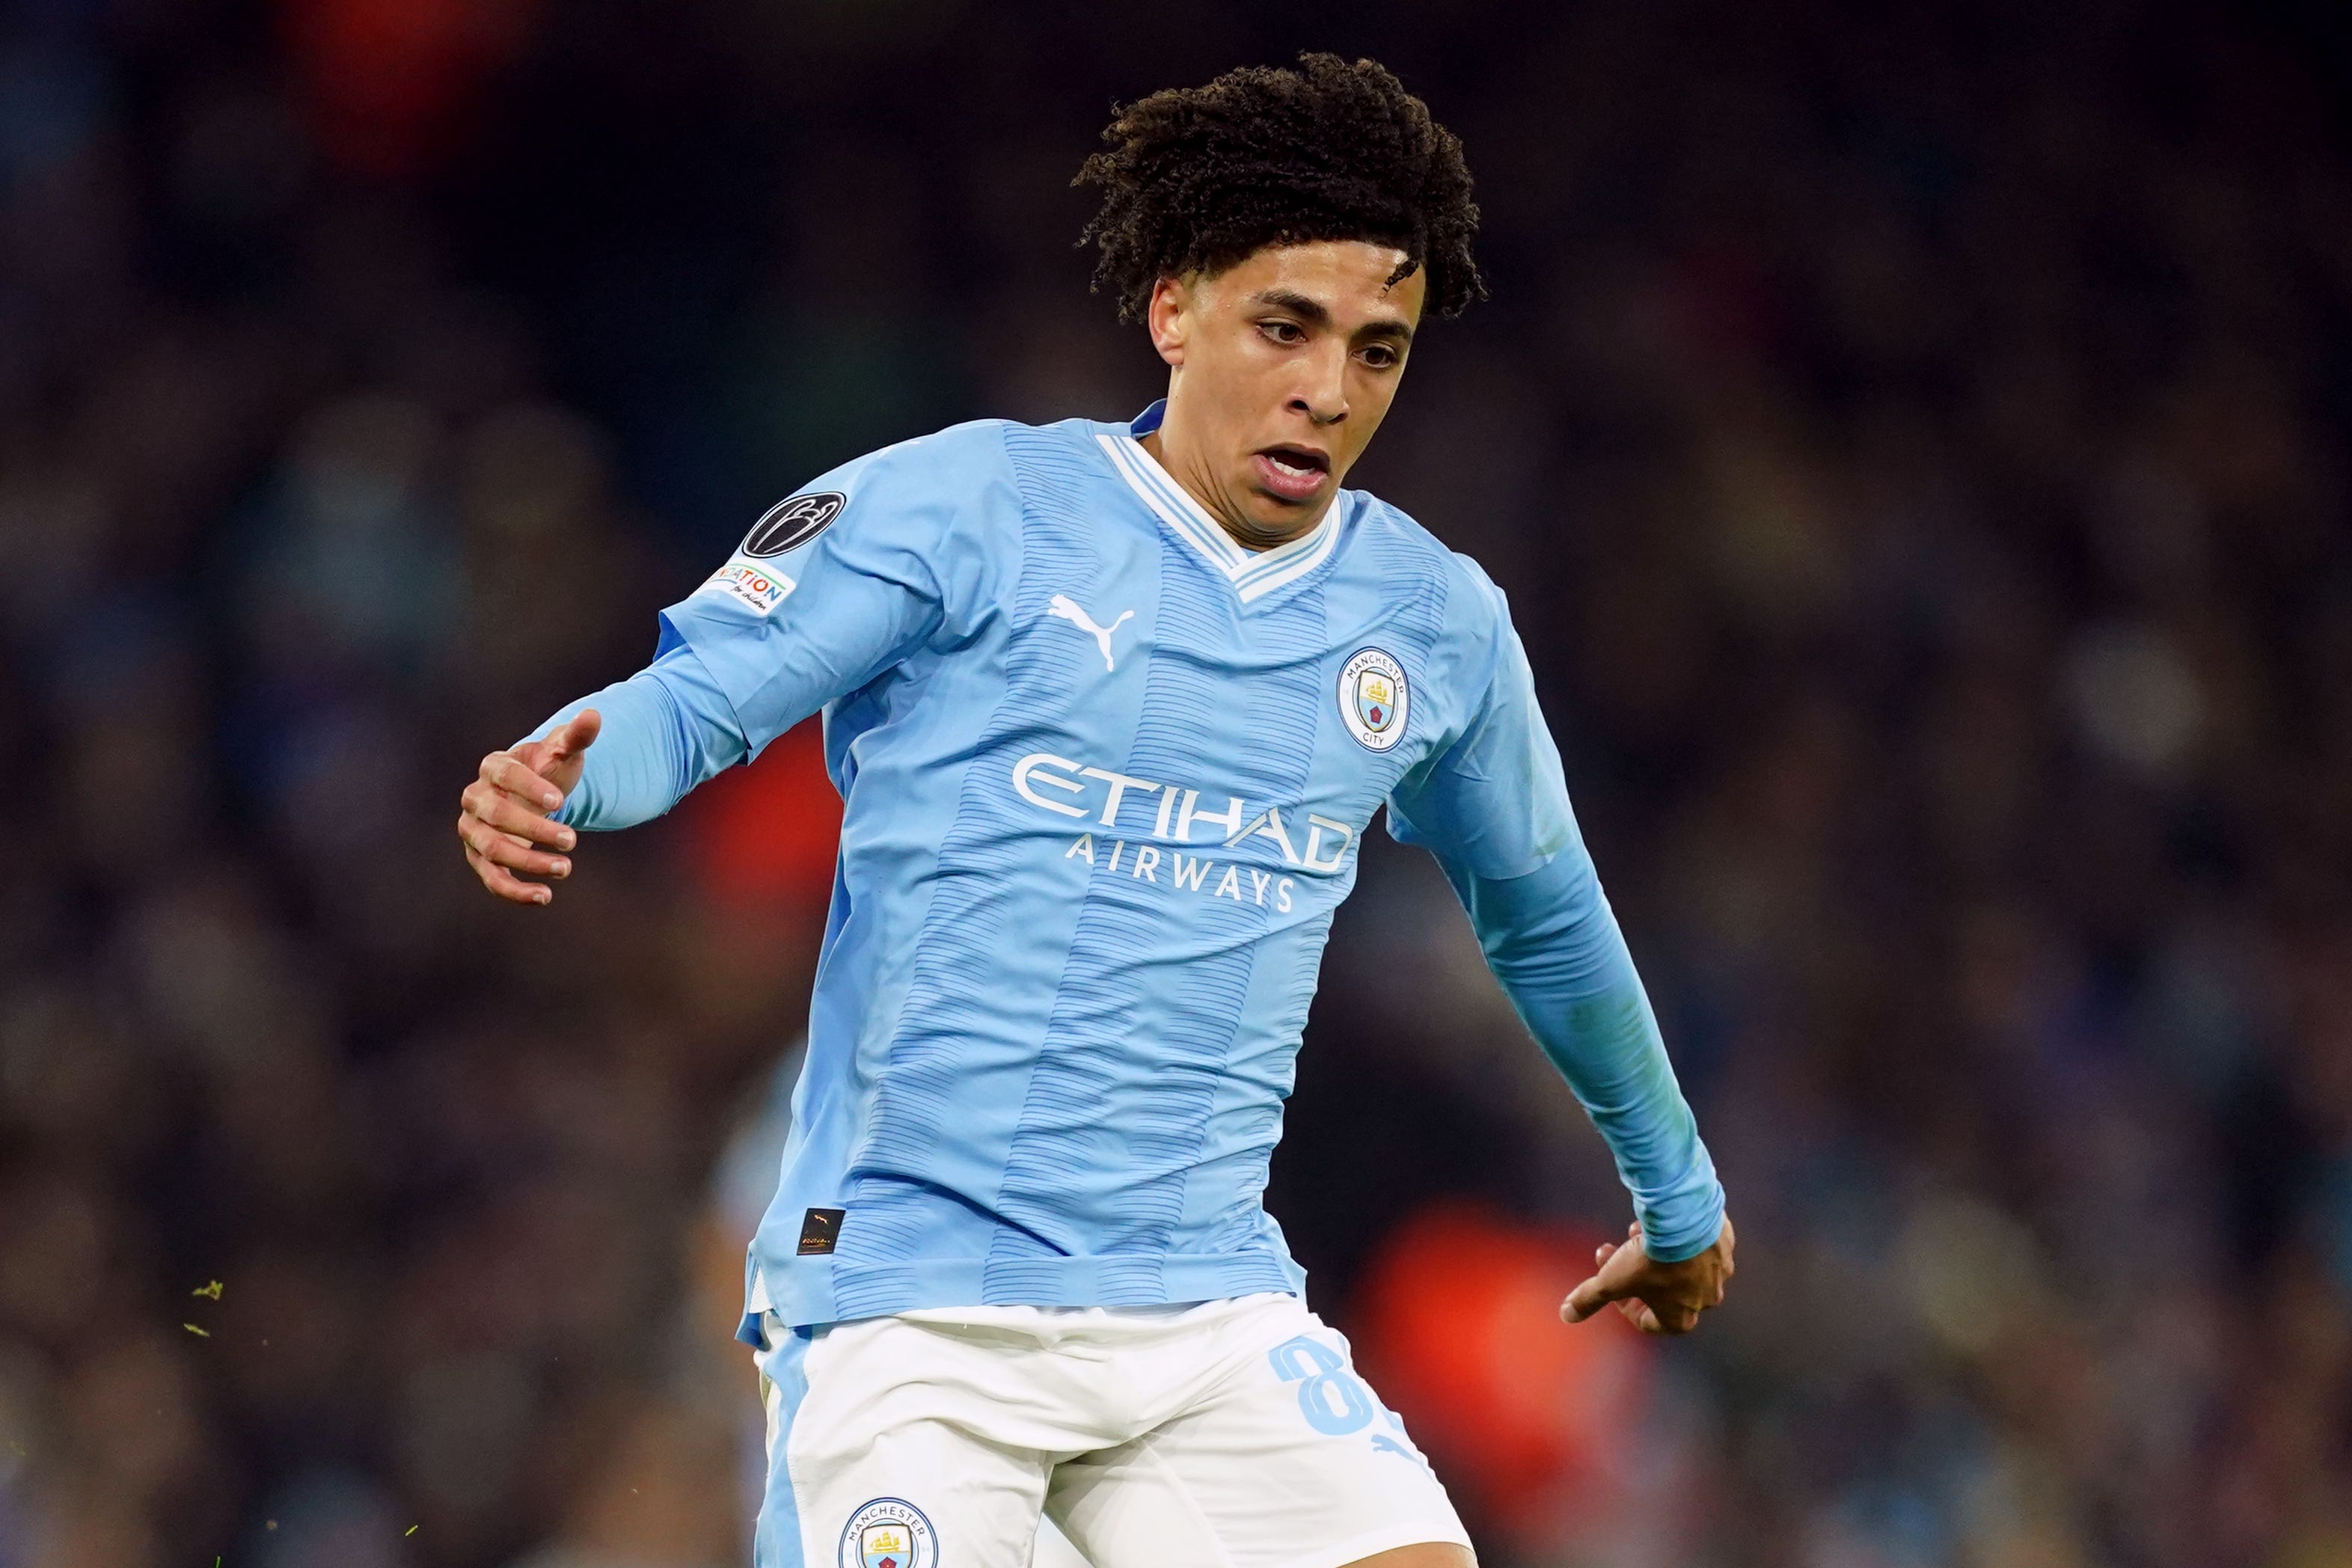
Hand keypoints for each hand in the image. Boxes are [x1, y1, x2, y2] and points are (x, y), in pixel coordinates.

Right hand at [455, 710, 600, 904]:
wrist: (536, 795)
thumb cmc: (549, 770)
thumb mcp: (563, 752)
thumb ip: (577, 736)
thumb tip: (594, 716)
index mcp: (493, 768)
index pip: (504, 776)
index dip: (529, 788)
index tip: (561, 800)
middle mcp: (476, 799)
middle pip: (496, 817)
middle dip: (534, 830)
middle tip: (572, 840)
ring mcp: (474, 831)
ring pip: (492, 850)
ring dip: (528, 862)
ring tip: (566, 868)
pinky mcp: (481, 859)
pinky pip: (491, 879)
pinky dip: (515, 891)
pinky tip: (545, 896)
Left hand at [1560, 1214, 1734, 1334]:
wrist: (1685, 1220)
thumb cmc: (1650, 1259)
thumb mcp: (1611, 1280)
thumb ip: (1589, 1299)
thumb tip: (1566, 1315)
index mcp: (1681, 1317)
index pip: (1651, 1323)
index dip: (1625, 1308)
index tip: (1612, 1289)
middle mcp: (1705, 1300)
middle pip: (1663, 1291)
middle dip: (1635, 1272)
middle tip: (1614, 1250)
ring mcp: (1719, 1272)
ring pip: (1681, 1266)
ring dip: (1655, 1252)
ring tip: (1634, 1229)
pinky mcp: (1725, 1246)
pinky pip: (1699, 1244)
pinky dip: (1680, 1237)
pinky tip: (1660, 1221)